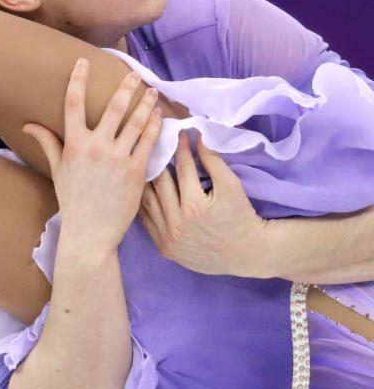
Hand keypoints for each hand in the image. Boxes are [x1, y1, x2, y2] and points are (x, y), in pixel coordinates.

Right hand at [23, 58, 162, 250]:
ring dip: (145, 103)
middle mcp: (96, 146)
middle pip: (113, 107)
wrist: (90, 231)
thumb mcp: (57, 170)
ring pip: (136, 122)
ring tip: (151, 92)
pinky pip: (148, 142)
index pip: (73, 103)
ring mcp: (118, 158)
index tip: (82, 62)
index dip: (77, 79)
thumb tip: (29, 125)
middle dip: (125, 87)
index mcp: (74, 144)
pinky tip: (158, 116)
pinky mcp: (136, 170)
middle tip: (134, 75)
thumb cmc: (73, 200)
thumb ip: (48, 142)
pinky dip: (155, 126)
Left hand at [138, 131, 269, 276]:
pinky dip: (144, 203)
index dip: (181, 148)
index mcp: (194, 206)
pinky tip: (142, 189)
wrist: (247, 255)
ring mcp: (168, 238)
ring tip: (145, 164)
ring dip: (145, 181)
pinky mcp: (164, 248)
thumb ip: (214, 161)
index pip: (183, 169)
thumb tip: (199, 137)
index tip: (179, 134)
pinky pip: (146, 221)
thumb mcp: (232, 187)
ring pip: (148, 202)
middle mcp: (177, 223)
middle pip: (160, 184)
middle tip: (156, 144)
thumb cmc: (241, 218)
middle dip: (159, 160)